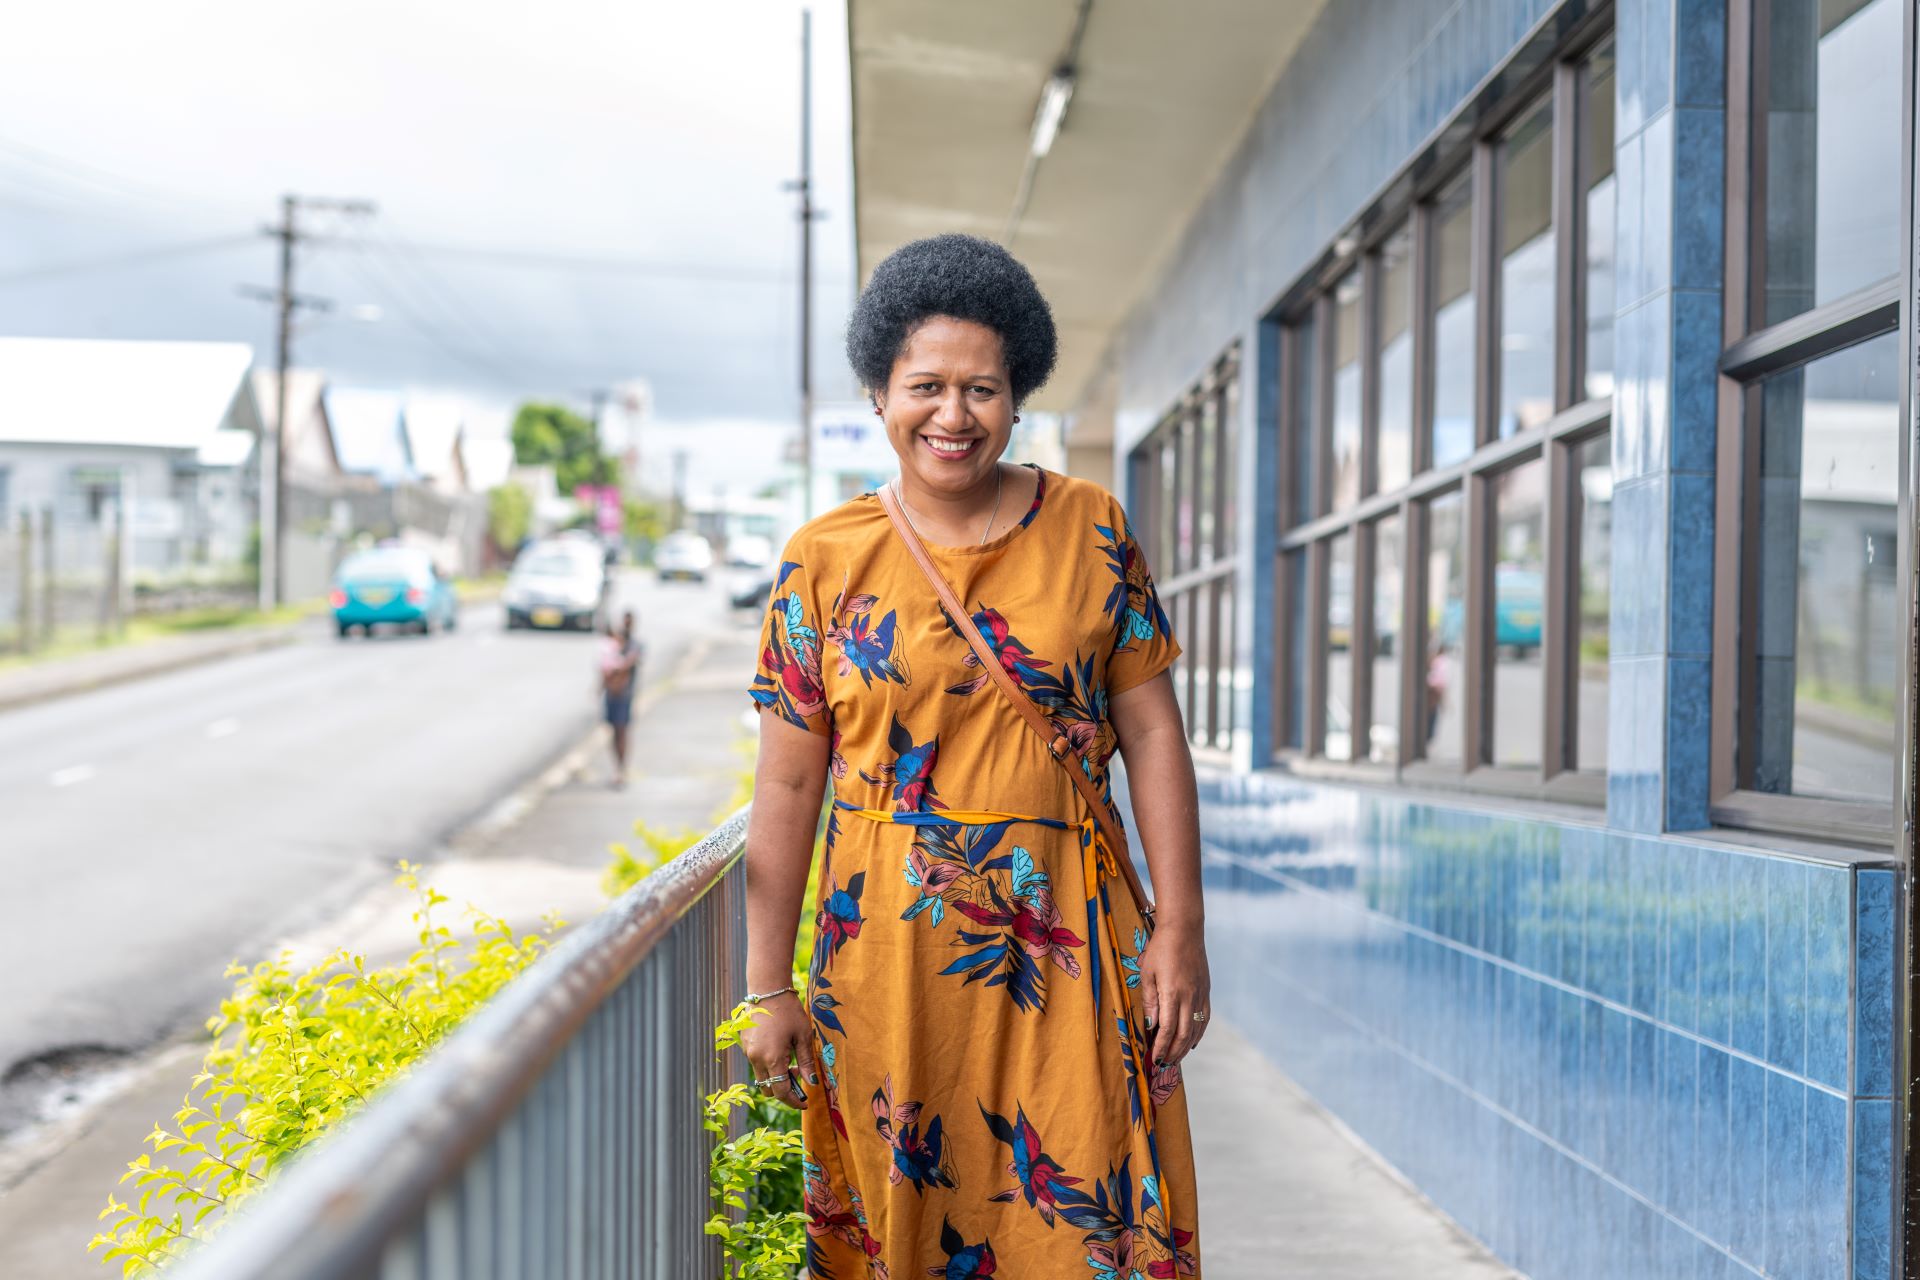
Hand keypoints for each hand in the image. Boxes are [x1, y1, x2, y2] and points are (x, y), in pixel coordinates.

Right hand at [738, 992, 814, 1107]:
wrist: (767, 990)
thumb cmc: (789, 1011)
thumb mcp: (804, 1036)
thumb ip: (806, 1062)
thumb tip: (812, 1083)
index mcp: (772, 1059)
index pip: (781, 1092)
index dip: (793, 1101)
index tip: (804, 1103)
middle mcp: (756, 1059)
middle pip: (768, 1089)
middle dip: (784, 1089)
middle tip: (799, 1075)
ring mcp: (748, 1052)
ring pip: (761, 1076)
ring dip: (775, 1076)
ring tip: (790, 1059)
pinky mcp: (744, 1045)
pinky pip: (756, 1063)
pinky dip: (768, 1064)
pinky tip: (779, 1048)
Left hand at [1137, 921, 1210, 1069]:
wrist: (1185, 929)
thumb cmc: (1161, 948)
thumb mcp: (1147, 973)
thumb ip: (1149, 1000)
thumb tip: (1150, 1025)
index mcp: (1173, 993)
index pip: (1167, 1029)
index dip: (1161, 1046)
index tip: (1154, 1058)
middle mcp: (1189, 997)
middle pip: (1183, 1034)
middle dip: (1173, 1053)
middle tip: (1163, 1065)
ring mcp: (1200, 995)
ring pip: (1195, 1029)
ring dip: (1185, 1047)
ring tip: (1175, 1058)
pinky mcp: (1206, 991)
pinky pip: (1204, 1019)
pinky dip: (1198, 1034)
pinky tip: (1191, 1042)